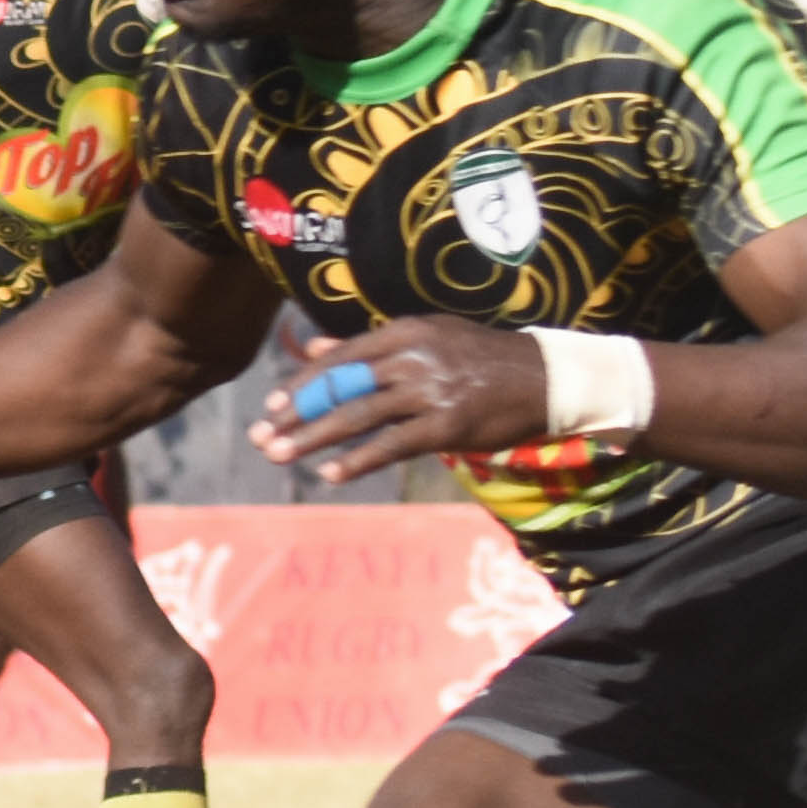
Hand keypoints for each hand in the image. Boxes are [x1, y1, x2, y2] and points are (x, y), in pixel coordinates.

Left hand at [251, 317, 542, 485]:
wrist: (547, 377)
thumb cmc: (479, 359)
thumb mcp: (427, 338)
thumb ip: (368, 346)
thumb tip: (313, 346)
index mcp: (405, 333)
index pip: (340, 358)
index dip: (302, 383)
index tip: (272, 404)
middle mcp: (413, 357)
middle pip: (341, 386)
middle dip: (295, 414)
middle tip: (259, 436)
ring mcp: (430, 390)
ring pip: (358, 415)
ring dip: (313, 438)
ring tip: (278, 455)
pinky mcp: (447, 424)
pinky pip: (392, 444)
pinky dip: (358, 460)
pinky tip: (330, 473)